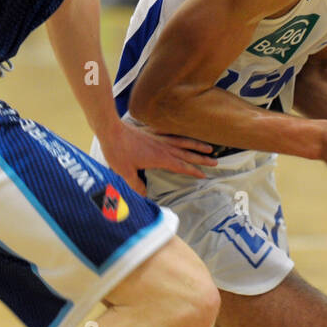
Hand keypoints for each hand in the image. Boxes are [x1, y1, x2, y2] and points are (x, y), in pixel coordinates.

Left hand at [100, 121, 216, 195]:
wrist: (111, 130)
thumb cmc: (118, 152)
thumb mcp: (126, 173)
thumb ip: (137, 185)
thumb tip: (145, 196)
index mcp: (160, 158)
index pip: (181, 166)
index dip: (193, 171)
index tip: (204, 175)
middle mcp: (163, 147)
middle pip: (187, 153)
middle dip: (202, 158)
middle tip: (215, 161)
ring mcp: (159, 138)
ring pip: (183, 142)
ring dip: (196, 145)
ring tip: (209, 147)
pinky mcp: (152, 132)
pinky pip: (171, 133)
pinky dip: (180, 134)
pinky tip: (184, 135)